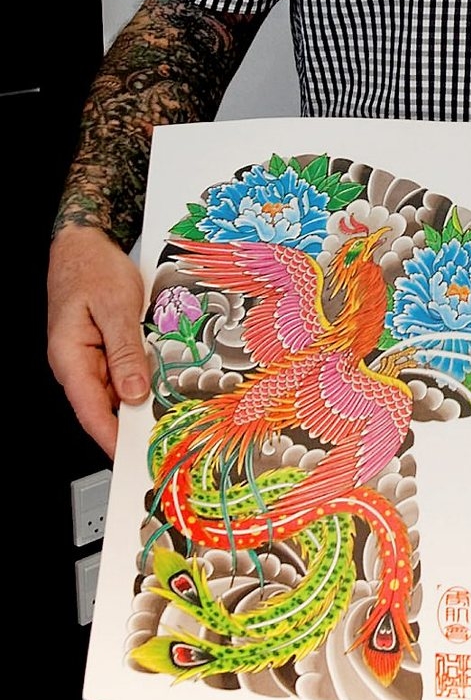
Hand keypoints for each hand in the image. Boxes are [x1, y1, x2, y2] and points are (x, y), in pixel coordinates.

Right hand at [47, 225, 150, 457]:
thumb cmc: (93, 268)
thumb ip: (124, 351)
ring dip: (140, 400)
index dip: (111, 437)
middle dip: (132, 424)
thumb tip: (133, 393)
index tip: (132, 457)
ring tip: (171, 414)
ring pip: (116, 390)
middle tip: (164, 439)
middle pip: (105, 405)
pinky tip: (163, 381)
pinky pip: (121, 372)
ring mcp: (88, 357)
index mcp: (69, 357)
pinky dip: (140, 378)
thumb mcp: (115, 307)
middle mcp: (75, 363)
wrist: (83, 243)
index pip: (90, 410)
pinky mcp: (102, 348)